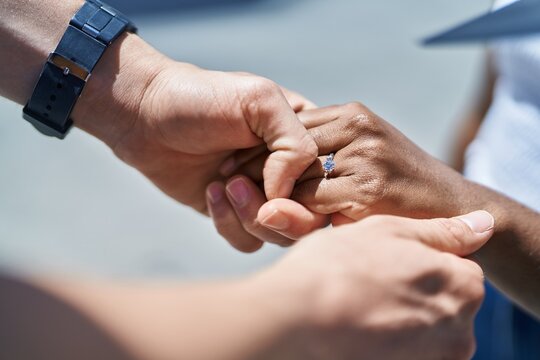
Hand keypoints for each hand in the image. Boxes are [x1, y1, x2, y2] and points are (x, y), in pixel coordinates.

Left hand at [72, 34, 316, 233]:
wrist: (145, 116)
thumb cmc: (202, 98)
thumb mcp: (260, 100)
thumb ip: (295, 143)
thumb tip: (287, 195)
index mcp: (306, 140)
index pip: (333, 182)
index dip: (314, 194)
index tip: (276, 183)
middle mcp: (290, 171)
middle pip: (312, 217)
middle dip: (279, 212)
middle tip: (240, 186)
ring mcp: (263, 195)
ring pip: (281, 234)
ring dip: (250, 215)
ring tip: (223, 182)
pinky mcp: (235, 214)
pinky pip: (249, 241)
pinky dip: (229, 223)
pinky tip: (210, 192)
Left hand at [210, 102, 468, 249]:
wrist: (455, 209)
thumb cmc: (402, 187)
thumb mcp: (364, 154)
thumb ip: (325, 151)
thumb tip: (270, 163)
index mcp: (350, 115)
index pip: (286, 129)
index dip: (256, 152)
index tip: (232, 173)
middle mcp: (356, 127)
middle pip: (284, 151)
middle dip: (254, 174)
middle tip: (230, 191)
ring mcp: (364, 156)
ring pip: (293, 180)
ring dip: (268, 198)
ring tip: (249, 209)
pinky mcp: (369, 189)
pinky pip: (311, 205)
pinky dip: (293, 217)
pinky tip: (283, 226)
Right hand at [260, 211, 492, 359]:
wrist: (297, 319)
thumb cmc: (339, 267)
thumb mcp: (391, 231)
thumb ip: (443, 231)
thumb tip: (485, 223)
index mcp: (463, 285)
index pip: (459, 268)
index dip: (422, 260)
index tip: (389, 260)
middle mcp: (459, 330)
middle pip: (445, 303)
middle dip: (416, 291)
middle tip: (371, 282)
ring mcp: (434, 359)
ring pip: (425, 331)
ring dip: (400, 318)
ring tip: (360, 305)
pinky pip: (407, 351)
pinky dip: (389, 341)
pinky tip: (359, 328)